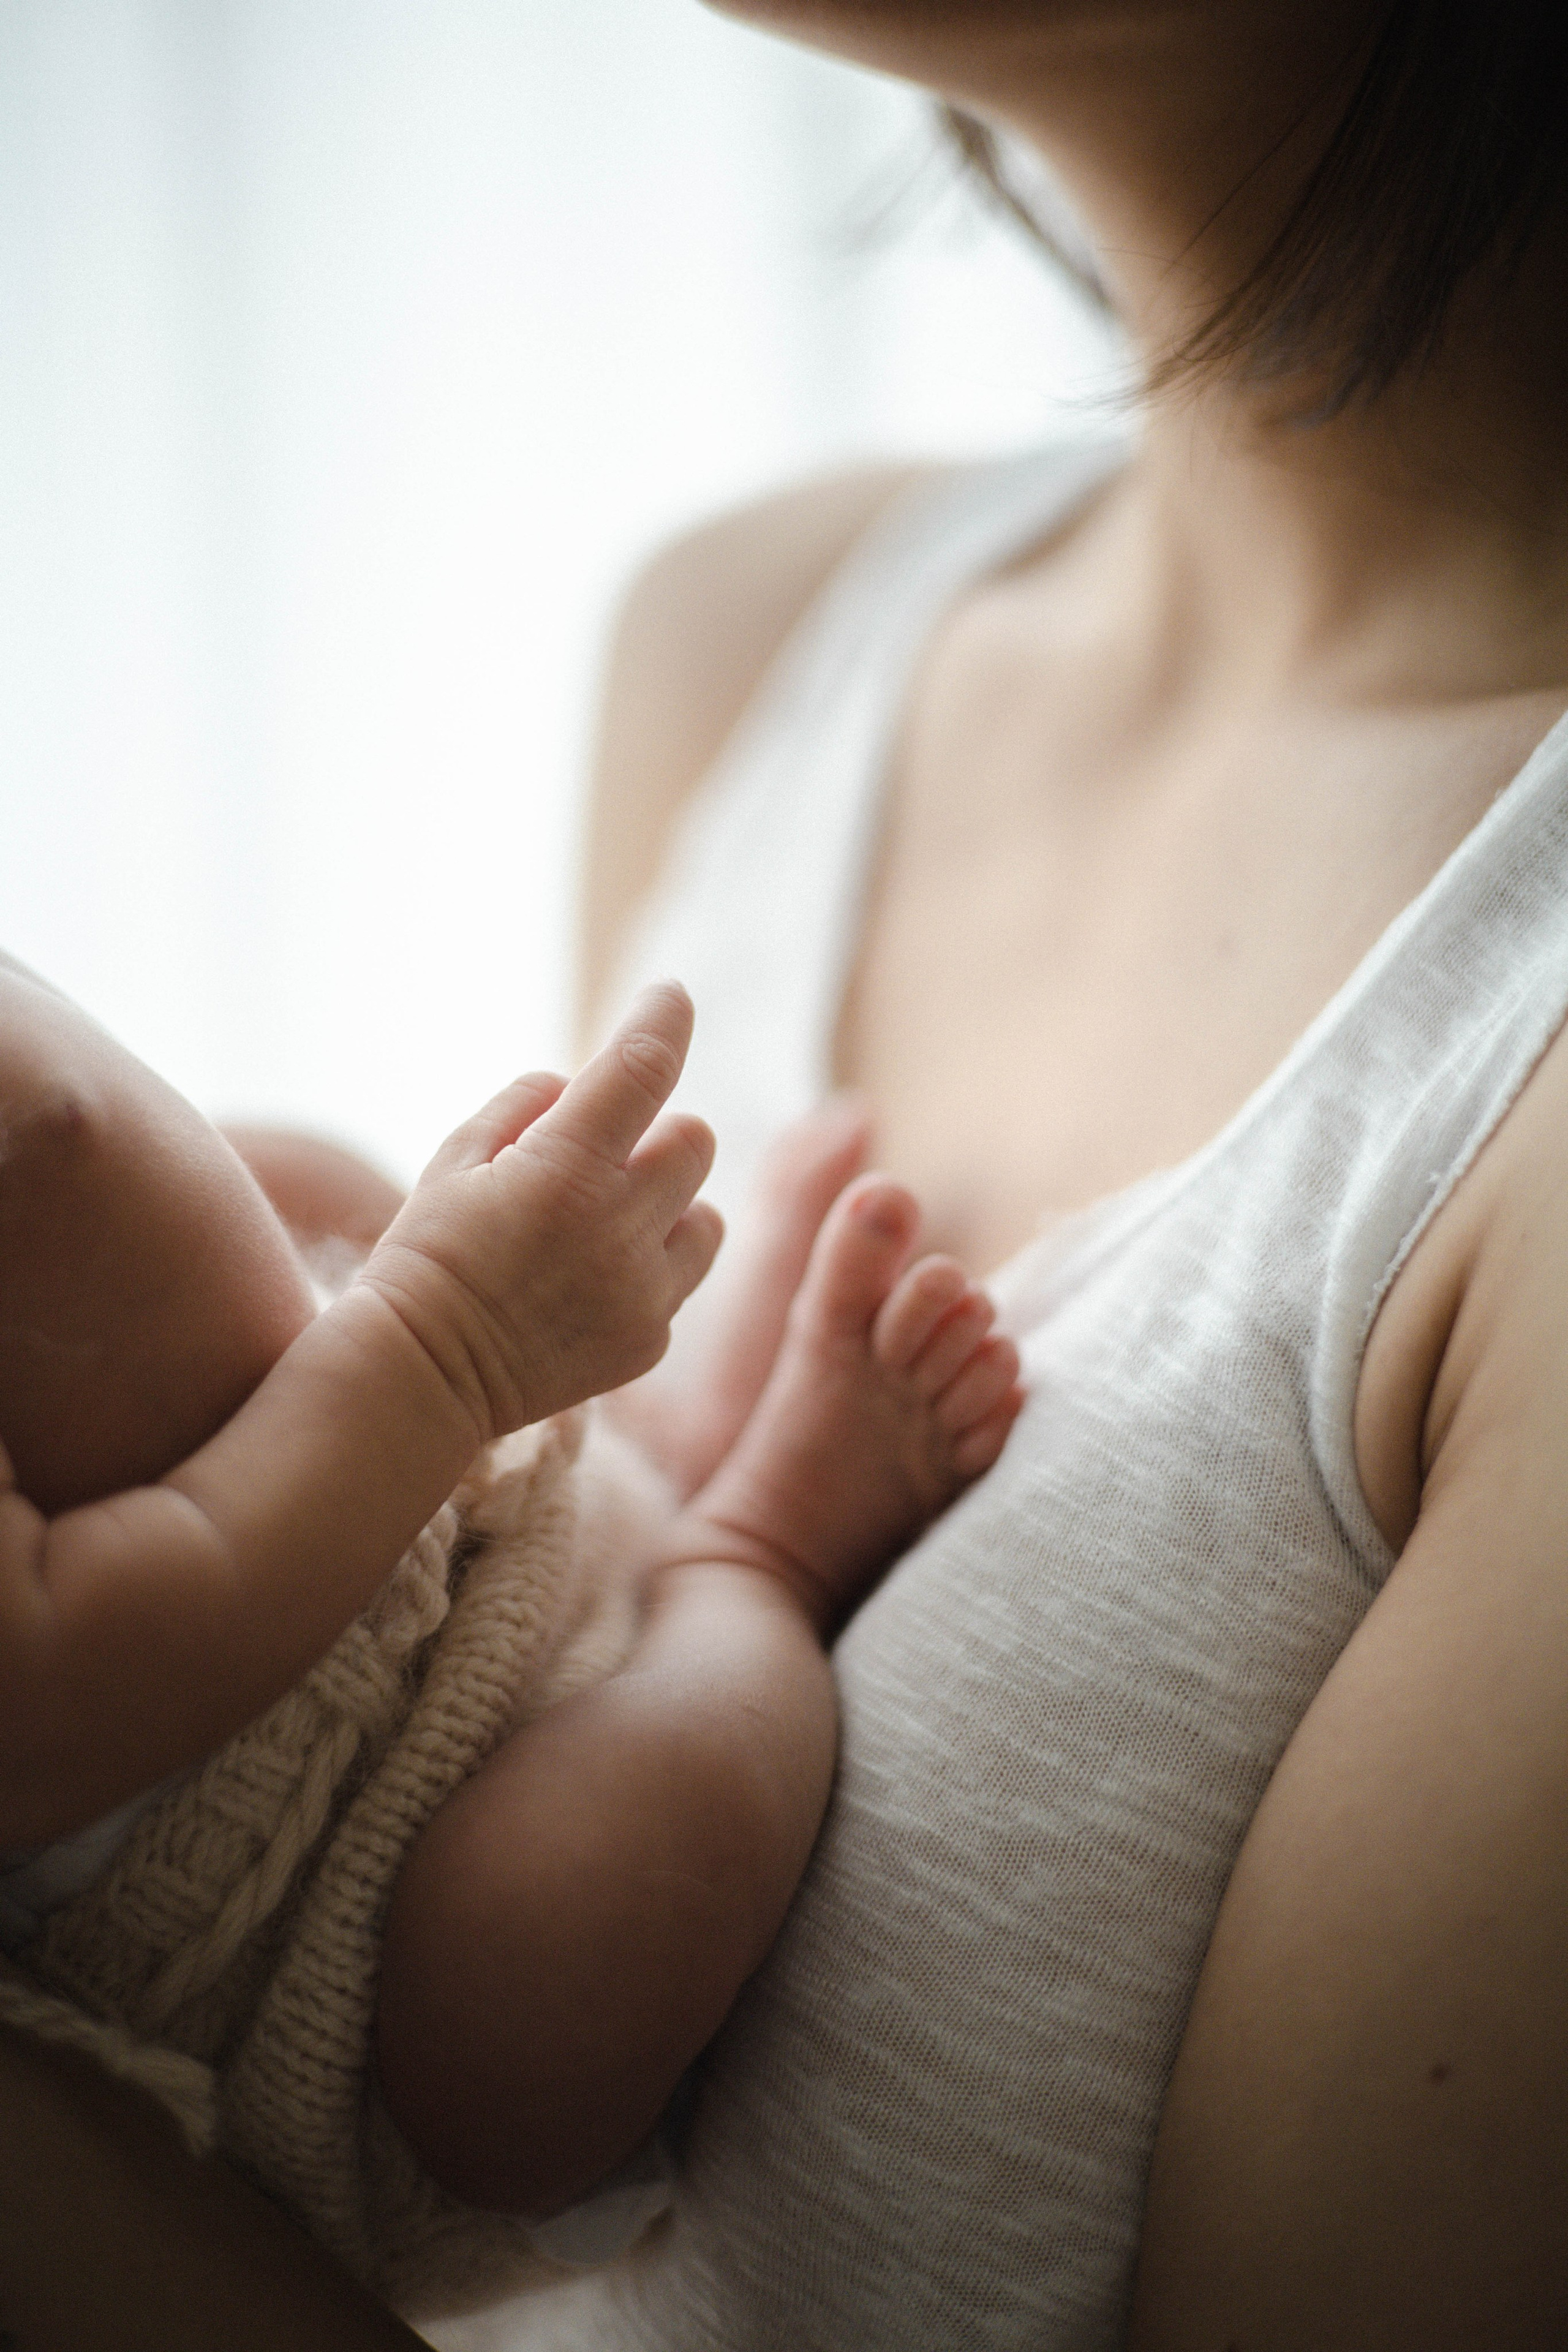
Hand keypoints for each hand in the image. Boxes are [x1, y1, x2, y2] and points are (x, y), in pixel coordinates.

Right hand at [357, 983, 721, 1443]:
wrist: (420, 1379)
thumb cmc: (425, 1256)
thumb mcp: (454, 1159)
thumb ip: (524, 1104)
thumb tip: (577, 1083)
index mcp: (565, 1171)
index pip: (642, 1067)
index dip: (662, 1019)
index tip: (672, 994)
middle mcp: (619, 1229)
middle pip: (694, 1141)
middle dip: (654, 1136)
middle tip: (598, 1159)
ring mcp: (643, 1292)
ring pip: (707, 1214)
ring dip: (668, 1204)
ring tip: (602, 1226)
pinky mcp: (649, 1341)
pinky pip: (680, 1279)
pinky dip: (650, 1267)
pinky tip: (588, 1284)